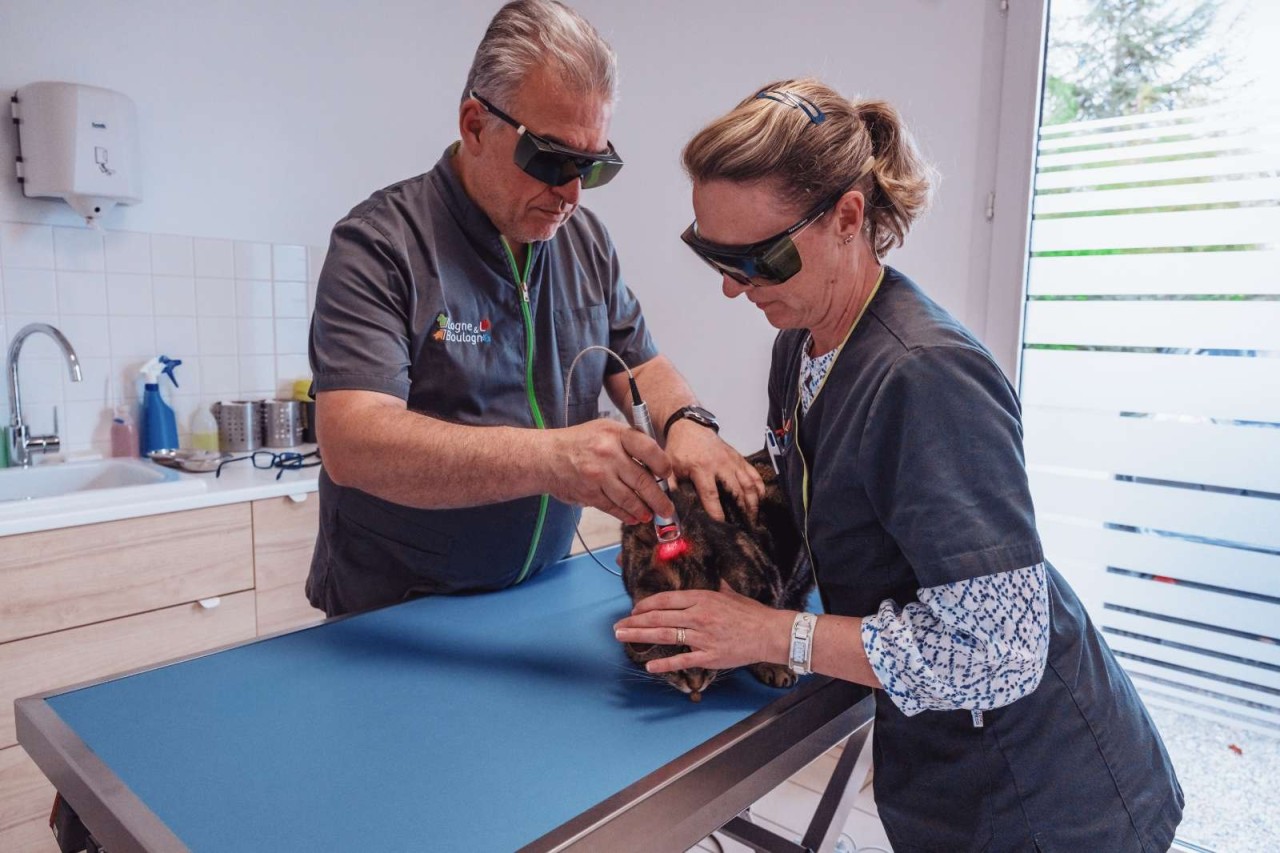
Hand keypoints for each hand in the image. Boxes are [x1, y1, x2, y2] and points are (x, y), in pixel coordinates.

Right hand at [546, 418, 675, 524]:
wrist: (547, 457)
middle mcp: (608, 453)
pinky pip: (613, 507)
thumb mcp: (605, 430)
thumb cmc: (580, 442)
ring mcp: (598, 475)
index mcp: (616, 434)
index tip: (668, 475)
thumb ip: (630, 442)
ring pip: (629, 498)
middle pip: (642, 480)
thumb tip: (657, 463)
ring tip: (651, 515)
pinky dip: (625, 515)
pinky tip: (632, 517)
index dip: (663, 465)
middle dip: (659, 498)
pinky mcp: (589, 493)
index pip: (649, 449)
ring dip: (643, 510)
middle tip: (667, 508)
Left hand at [613, 582, 792, 673]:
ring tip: (623, 637)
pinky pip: (682, 660)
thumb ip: (717, 587)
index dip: (646, 605)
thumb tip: (714, 578)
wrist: (769, 632)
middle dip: (635, 621)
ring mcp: (702, 636)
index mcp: (702, 598)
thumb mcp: (730, 594)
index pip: (666, 600)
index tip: (633, 610)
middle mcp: (698, 615)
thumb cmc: (751, 613)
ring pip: (665, 635)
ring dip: (640, 636)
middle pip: (659, 617)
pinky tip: (650, 665)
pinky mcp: (709, 655)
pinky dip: (665, 663)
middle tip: (617, 626)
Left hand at [664, 421, 764, 521]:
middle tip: (745, 527)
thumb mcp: (670, 468)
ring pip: (749, 483)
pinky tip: (760, 500)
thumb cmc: (679, 449)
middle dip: (743, 510)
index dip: (717, 512)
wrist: (689, 426)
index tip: (721, 526)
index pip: (711, 494)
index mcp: (701, 468)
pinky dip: (759, 488)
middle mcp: (720, 464)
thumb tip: (669, 510)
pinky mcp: (739, 458)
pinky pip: (754, 474)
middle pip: (737, 490)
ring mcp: (732, 461)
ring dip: (754, 502)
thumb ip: (670, 489)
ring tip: (753, 518)